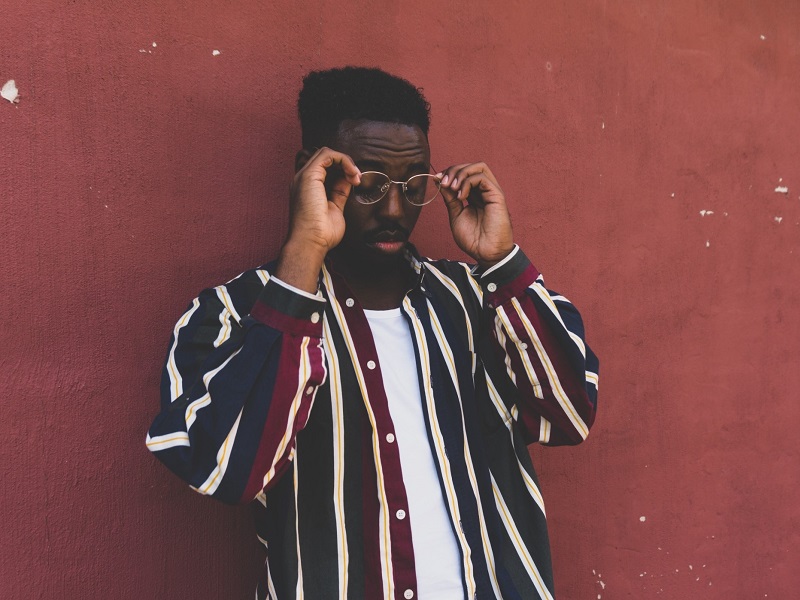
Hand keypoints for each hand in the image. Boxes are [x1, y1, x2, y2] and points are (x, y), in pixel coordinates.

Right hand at [276, 148, 360, 292]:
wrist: (311, 242)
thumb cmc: (321, 233)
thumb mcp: (335, 208)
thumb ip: (339, 192)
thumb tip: (348, 180)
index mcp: (307, 187)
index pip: (325, 167)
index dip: (342, 170)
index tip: (355, 183)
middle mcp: (303, 179)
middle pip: (325, 158)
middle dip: (345, 164)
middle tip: (356, 179)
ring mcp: (304, 176)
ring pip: (326, 153)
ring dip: (346, 161)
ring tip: (355, 177)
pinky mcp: (309, 175)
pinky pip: (328, 154)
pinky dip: (344, 160)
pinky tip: (352, 174)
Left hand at [437, 162, 513, 268]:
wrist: (485, 253)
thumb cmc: (473, 239)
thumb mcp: (456, 215)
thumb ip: (450, 198)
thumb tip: (440, 180)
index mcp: (474, 196)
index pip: (463, 174)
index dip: (449, 173)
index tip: (436, 179)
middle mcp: (484, 191)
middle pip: (470, 167)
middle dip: (453, 170)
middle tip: (443, 182)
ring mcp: (491, 192)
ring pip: (478, 167)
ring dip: (460, 173)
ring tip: (452, 188)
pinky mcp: (497, 195)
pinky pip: (482, 178)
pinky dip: (467, 182)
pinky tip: (461, 196)